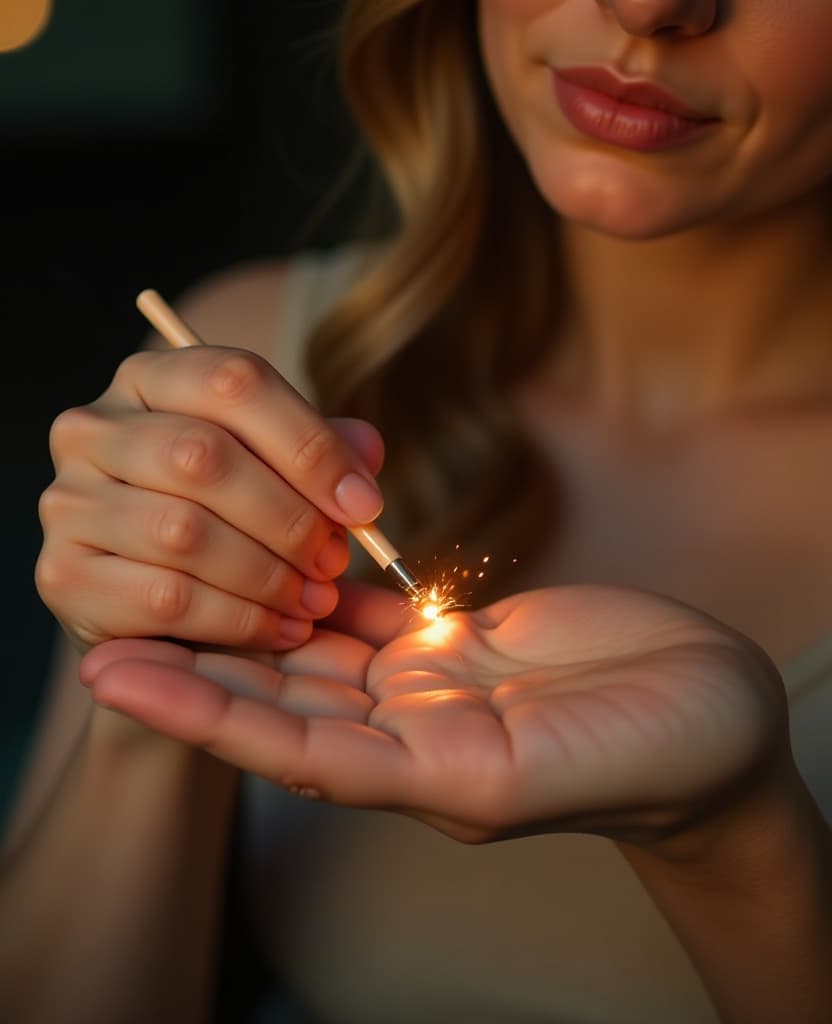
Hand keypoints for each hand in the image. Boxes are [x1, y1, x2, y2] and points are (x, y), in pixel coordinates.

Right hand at [36, 347, 384, 652]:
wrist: (159, 606)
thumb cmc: (227, 521)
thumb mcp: (276, 472)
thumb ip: (319, 451)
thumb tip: (366, 451)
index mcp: (152, 379)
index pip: (235, 382)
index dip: (310, 445)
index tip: (365, 505)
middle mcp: (93, 427)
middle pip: (204, 456)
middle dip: (289, 517)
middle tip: (336, 561)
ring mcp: (67, 499)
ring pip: (184, 531)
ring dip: (268, 574)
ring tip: (316, 599)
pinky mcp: (63, 573)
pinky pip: (165, 596)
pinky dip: (239, 618)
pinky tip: (280, 628)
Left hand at [80, 584, 787, 845]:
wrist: (714, 710)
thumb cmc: (659, 752)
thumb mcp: (557, 766)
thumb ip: (462, 765)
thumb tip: (372, 764)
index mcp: (428, 775)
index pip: (290, 746)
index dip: (202, 711)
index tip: (116, 672)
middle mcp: (412, 732)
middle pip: (281, 698)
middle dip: (195, 664)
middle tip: (101, 625)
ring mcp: (429, 687)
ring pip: (314, 652)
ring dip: (242, 619)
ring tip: (166, 581)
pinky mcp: (453, 643)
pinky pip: (367, 614)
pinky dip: (314, 587)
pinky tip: (266, 557)